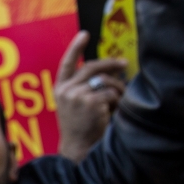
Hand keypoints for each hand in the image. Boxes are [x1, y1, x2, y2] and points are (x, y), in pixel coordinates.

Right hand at [54, 31, 126, 162]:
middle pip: (91, 67)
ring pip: (105, 81)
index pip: (67, 64)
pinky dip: (117, 102)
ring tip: (116, 104)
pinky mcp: (90, 101)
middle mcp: (66, 90)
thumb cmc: (80, 128)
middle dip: (110, 63)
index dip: (75, 48)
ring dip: (116, 90)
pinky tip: (112, 113)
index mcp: (60, 90)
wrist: (79, 148)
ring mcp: (77, 95)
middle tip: (124, 64)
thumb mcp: (74, 105)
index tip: (84, 35)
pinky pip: (112, 93)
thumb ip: (82, 88)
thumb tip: (109, 71)